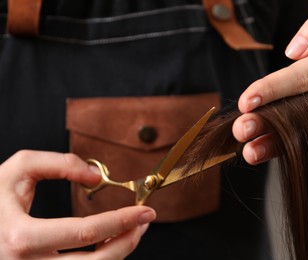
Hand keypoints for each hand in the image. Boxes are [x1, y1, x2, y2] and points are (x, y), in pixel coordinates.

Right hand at [0, 150, 155, 258]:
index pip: (84, 232)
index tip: (145, 211)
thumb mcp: (17, 170)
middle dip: (127, 242)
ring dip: (117, 253)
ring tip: (129, 230)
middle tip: (144, 222)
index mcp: (21, 237)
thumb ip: (58, 164)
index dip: (120, 220)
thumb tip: (95, 175)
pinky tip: (106, 243)